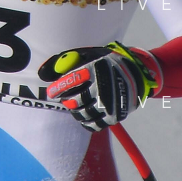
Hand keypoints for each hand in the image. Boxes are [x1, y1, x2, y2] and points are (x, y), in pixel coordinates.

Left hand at [45, 42, 159, 131]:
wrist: (138, 74)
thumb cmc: (107, 63)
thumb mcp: (90, 55)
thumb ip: (67, 61)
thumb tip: (44, 72)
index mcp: (96, 70)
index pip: (71, 81)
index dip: (58, 88)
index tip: (52, 92)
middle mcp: (102, 87)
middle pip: (75, 100)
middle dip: (67, 100)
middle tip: (66, 98)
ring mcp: (109, 103)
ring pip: (82, 114)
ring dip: (75, 111)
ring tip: (76, 106)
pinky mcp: (114, 116)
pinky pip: (93, 125)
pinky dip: (86, 121)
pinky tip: (85, 115)